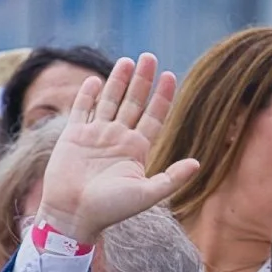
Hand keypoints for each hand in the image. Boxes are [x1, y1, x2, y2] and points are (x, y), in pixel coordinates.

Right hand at [39, 54, 198, 240]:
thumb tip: (197, 164)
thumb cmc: (110, 209)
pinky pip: (82, 109)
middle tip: (150, 57)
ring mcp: (95, 135)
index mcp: (136, 149)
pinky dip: (88, 95)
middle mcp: (117, 138)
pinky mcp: (73, 135)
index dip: (162, 97)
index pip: (154, 117)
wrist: (73, 214)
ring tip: (128, 61)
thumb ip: (171, 179)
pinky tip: (96, 80)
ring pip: (109, 101)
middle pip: (133, 102)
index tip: (170, 76)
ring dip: (118, 80)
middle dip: (142, 80)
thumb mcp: (146, 194)